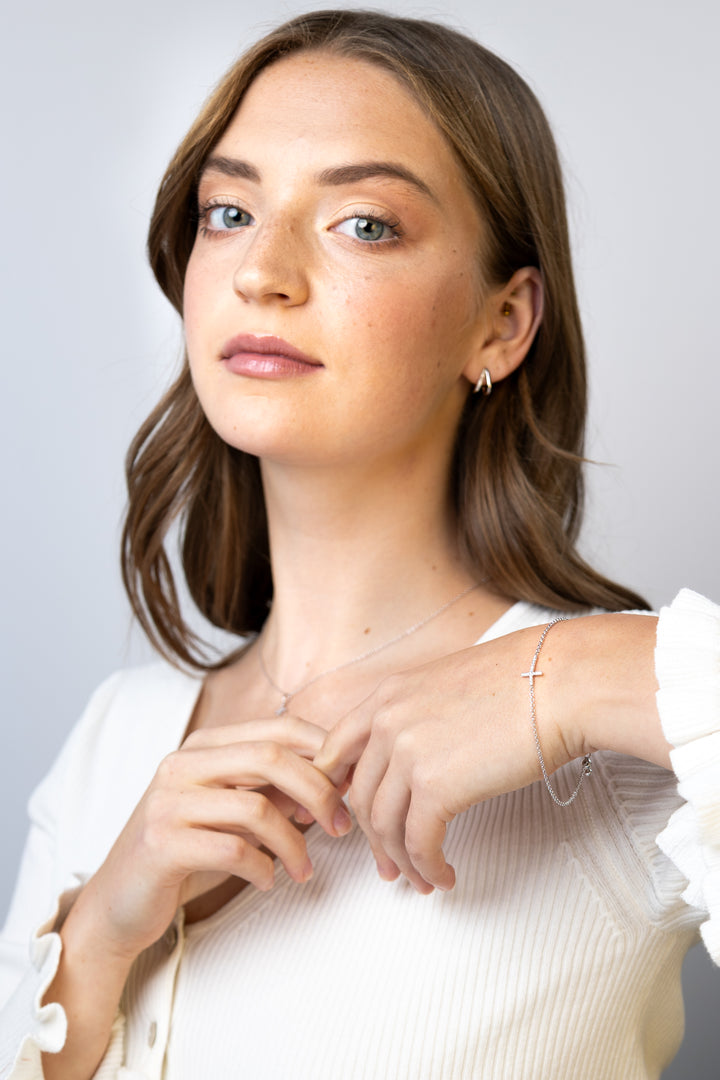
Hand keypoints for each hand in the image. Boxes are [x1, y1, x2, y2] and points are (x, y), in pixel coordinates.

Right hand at [82, 715, 351, 959]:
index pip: (280, 728)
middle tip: (342, 827)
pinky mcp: (161, 844)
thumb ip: (275, 790)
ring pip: (257, 808)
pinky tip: (269, 881)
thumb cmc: (188, 852)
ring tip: (304, 869)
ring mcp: (168, 801)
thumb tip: (336, 780)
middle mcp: (183, 763)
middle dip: (319, 792)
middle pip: (272, 757)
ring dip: (295, 844)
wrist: (119, 904)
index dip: (324, 752)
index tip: (349, 787)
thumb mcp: (235, 811)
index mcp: (205, 744)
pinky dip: (263, 868)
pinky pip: (234, 850)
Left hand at [314, 626, 584, 893]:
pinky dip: (428, 867)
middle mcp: (387, 721)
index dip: (338, 791)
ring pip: (385, 826)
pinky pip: (418, 842)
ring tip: (420, 879)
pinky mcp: (436, 787)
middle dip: (372, 838)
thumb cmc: (522, 682)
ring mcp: (408, 754)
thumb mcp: (448, 685)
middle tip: (387, 863)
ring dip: (402, 860)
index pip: (338, 751)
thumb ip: (419, 715)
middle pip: (360, 796)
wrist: (558, 683)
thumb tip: (420, 753)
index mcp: (387, 695)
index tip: (347, 818)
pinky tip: (444, 876)